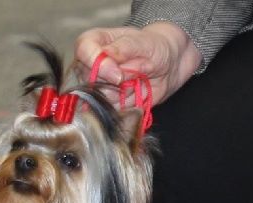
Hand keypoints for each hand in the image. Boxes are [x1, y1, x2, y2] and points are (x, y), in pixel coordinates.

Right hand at [75, 23, 202, 106]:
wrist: (168, 64)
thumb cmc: (153, 46)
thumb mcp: (141, 42)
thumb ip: (122, 49)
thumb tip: (106, 59)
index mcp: (94, 42)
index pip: (84, 52)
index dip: (100, 66)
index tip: (119, 74)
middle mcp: (91, 64)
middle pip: (91, 81)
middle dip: (117, 83)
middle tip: (137, 74)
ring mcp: (99, 85)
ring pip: (103, 99)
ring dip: (125, 94)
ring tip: (138, 81)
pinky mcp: (110, 101)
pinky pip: (115, 110)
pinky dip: (130, 104)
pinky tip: (137, 93)